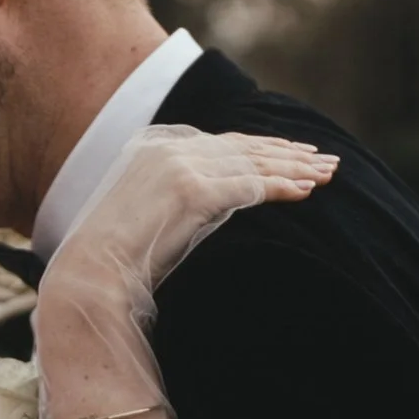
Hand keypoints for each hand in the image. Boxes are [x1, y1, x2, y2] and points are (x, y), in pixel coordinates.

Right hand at [55, 126, 336, 293]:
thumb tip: (205, 204)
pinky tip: (307, 191)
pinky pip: (249, 186)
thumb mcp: (141, 214)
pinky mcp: (191, 190)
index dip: (263, 148)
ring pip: (251, 163)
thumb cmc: (111, 260)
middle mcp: (166, 148)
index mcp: (152, 147)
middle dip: (287, 153)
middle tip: (325, 160)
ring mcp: (178, 166)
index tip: (294, 154)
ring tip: (328, 174)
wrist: (90, 275)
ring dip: (294, 169)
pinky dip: (282, 187)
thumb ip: (170, 198)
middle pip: (243, 146)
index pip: (222, 142)